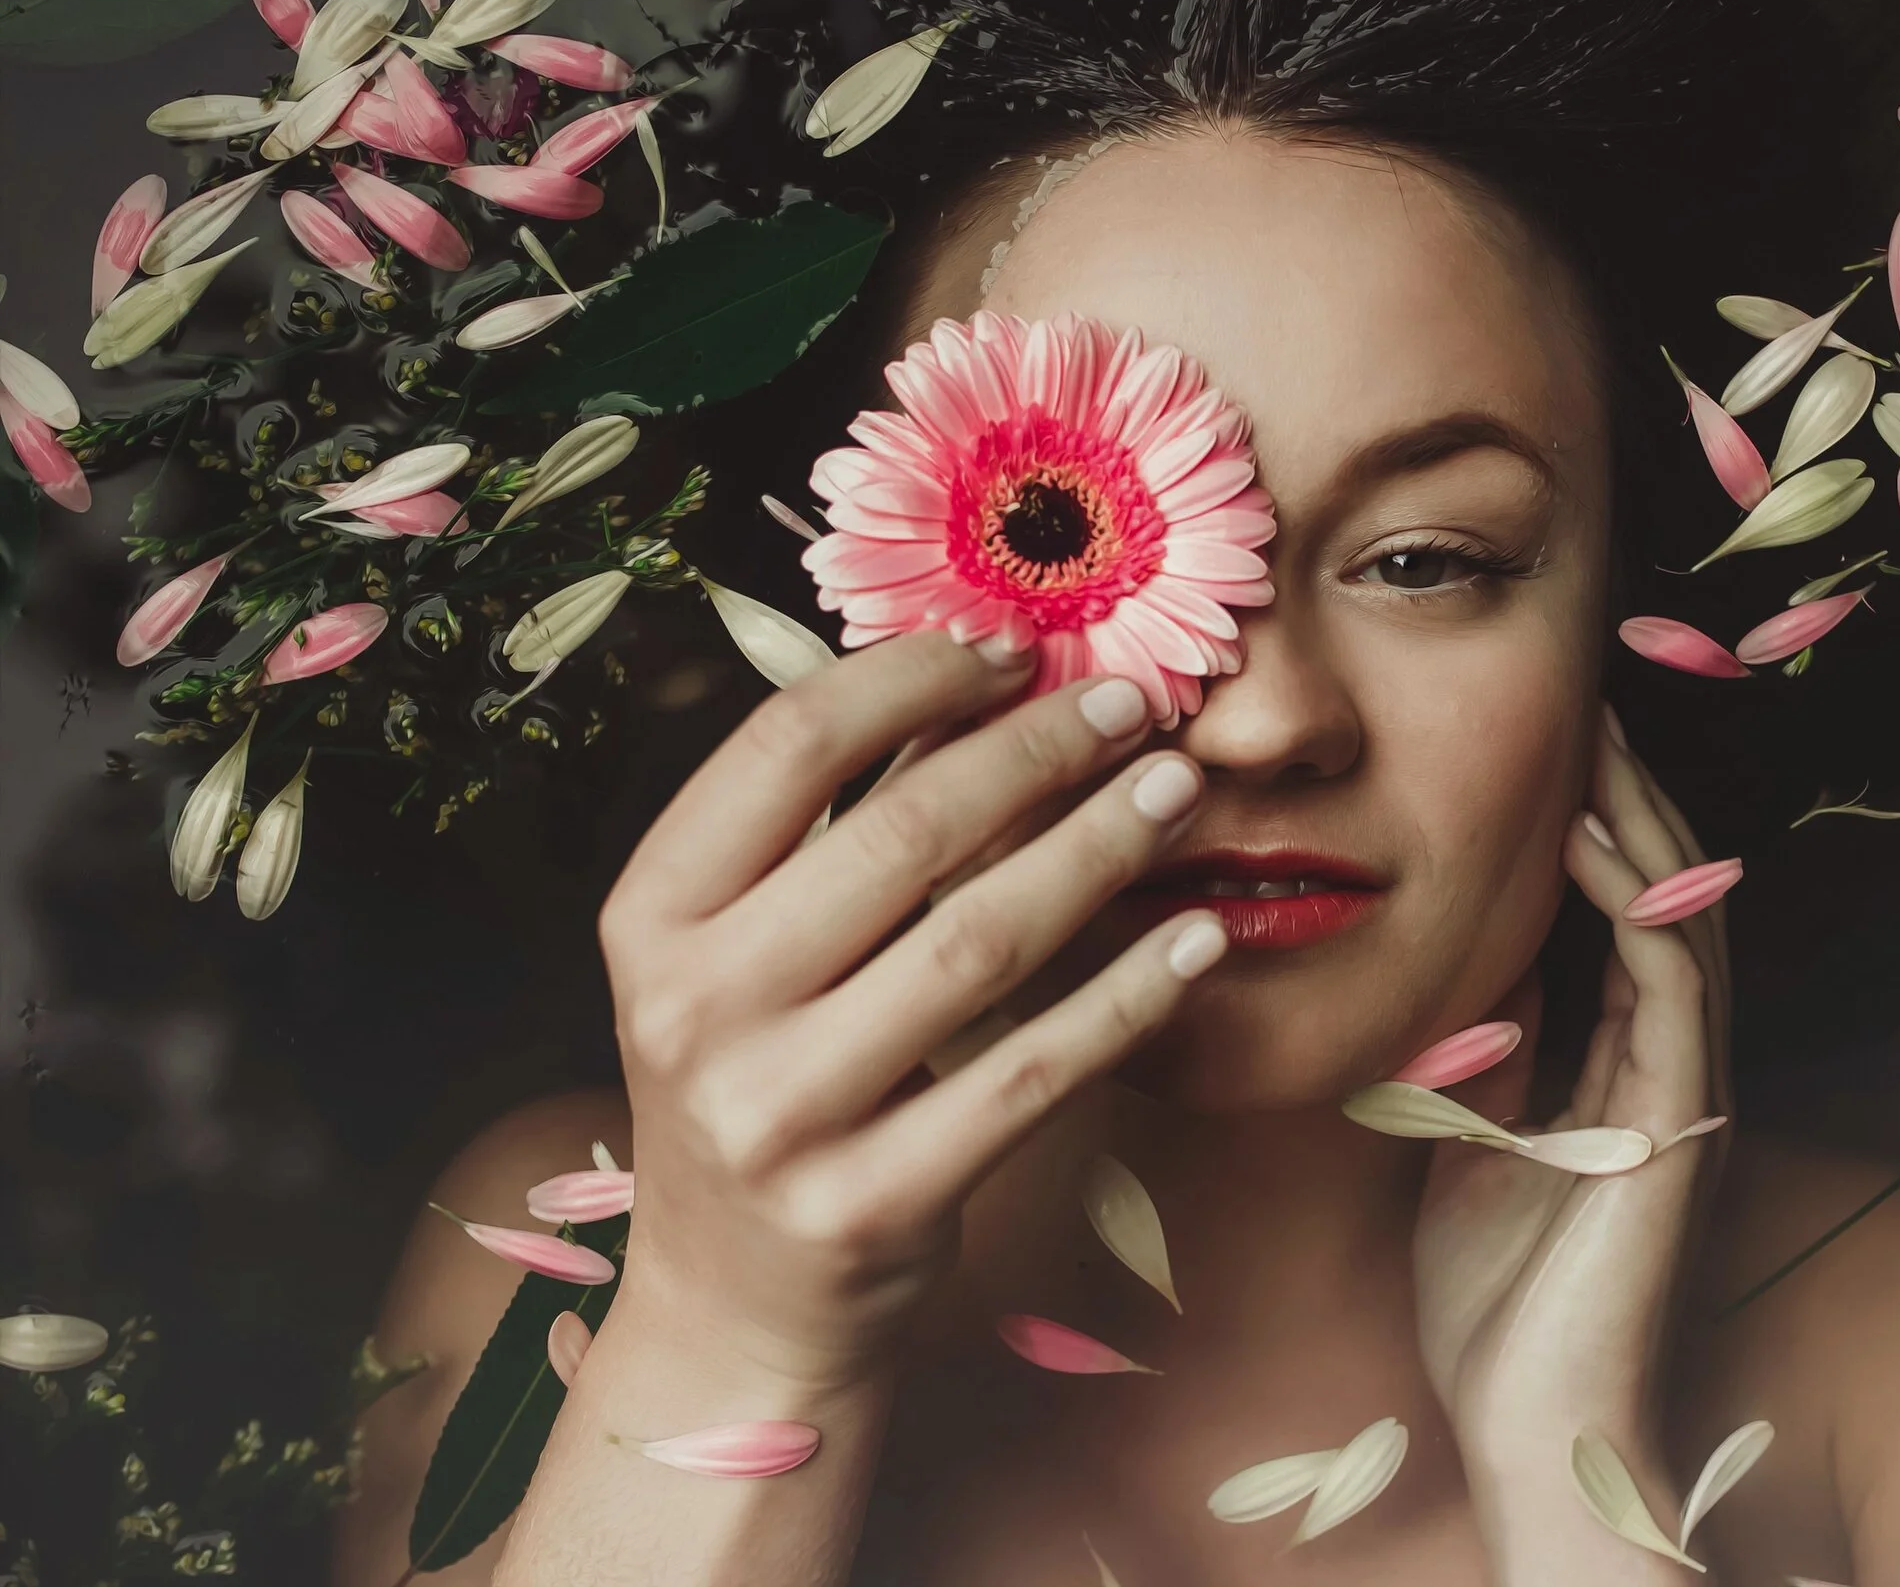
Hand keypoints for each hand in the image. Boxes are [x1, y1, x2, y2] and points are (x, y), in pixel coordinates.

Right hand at [592, 630, 1226, 1394]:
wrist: (734, 1305)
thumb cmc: (759, 1085)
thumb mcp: (742, 954)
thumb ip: (833, 828)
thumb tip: (982, 676)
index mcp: (649, 918)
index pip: (788, 748)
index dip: (912, 678)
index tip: (1012, 648)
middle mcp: (694, 1010)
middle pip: (900, 832)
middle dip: (1038, 748)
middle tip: (1133, 707)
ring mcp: (779, 1114)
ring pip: (977, 940)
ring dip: (1098, 848)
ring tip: (1175, 791)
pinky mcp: (872, 1202)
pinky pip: (1033, 1072)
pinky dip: (1129, 994)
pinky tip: (1195, 938)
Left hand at [1412, 716, 1731, 1580]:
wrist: (1533, 1426)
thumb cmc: (1498, 1307)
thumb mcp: (1474, 1146)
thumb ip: (1493, 1058)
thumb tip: (1477, 966)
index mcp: (1627, 1070)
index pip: (1625, 915)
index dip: (1601, 826)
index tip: (1558, 739)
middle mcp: (1674, 1066)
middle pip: (1671, 894)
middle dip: (1635, 793)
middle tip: (1593, 693)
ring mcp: (1689, 1090)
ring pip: (1687, 917)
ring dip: (1646, 820)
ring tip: (1602, 727)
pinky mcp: (1684, 1120)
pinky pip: (1675, 980)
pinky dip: (1641, 900)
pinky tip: (1597, 835)